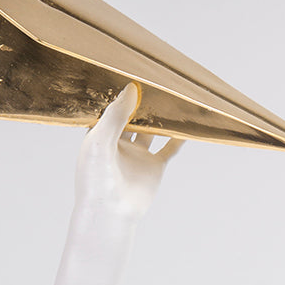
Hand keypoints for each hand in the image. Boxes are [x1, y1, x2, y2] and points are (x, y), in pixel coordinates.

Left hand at [74, 83, 183, 217]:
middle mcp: (118, 145)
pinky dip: (179, 137)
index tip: (129, 71)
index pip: (110, 109)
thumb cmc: (96, 179)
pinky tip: (189, 123)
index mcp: (99, 137)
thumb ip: (115, 115)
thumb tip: (131, 88)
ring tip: (173, 94)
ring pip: (152, 130)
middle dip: (142, 101)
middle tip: (155, 78)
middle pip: (133, 116)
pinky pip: (169, 148)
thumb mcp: (100, 140)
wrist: (110, 213)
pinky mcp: (153, 167)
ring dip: (161, 116)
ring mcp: (137, 156)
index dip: (118, 94)